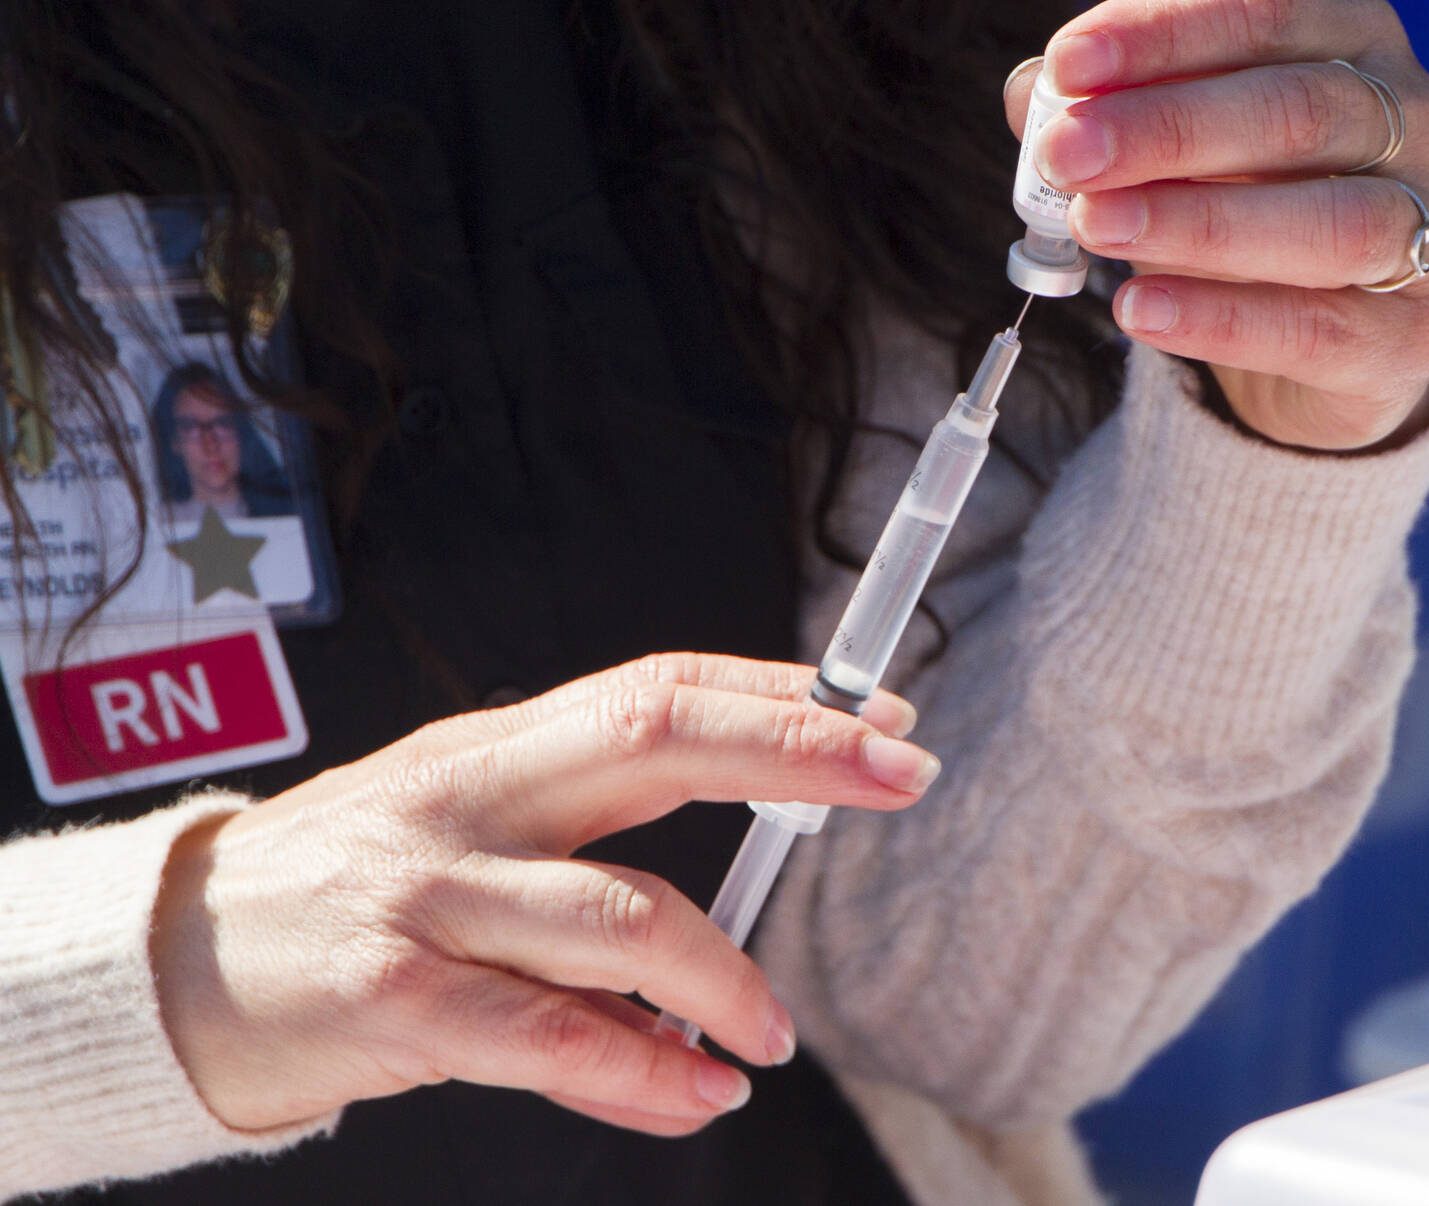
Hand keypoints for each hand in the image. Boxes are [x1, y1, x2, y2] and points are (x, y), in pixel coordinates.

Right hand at [148, 654, 931, 1135]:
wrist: (172, 964)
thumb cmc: (352, 894)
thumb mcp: (468, 841)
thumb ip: (594, 873)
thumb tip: (747, 930)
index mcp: (499, 746)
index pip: (659, 685)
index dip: (779, 692)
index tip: (884, 708)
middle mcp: (471, 797)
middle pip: (655, 737)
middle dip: (794, 748)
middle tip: (903, 773)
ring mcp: (429, 893)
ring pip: (621, 914)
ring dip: (726, 979)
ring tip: (771, 1035)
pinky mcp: (390, 999)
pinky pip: (546, 1039)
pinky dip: (640, 1075)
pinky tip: (694, 1096)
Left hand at [1006, 0, 1428, 450]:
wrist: (1326, 340)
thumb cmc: (1245, 203)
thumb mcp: (1176, 144)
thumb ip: (1110, 111)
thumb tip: (1035, 96)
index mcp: (1358, 38)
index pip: (1266, 9)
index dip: (1163, 34)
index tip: (1068, 65)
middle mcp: (1418, 120)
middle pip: (1300, 110)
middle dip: (1170, 130)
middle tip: (1068, 156)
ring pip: (1330, 221)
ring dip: (1198, 223)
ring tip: (1097, 229)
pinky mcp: (1415, 335)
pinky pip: (1320, 327)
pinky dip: (1222, 319)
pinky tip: (1140, 309)